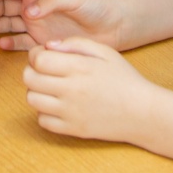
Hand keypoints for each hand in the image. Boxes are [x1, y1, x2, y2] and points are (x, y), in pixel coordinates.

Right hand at [0, 0, 126, 51]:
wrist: (115, 27)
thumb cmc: (97, 5)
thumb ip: (50, 1)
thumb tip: (28, 11)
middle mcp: (35, 8)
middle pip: (6, 6)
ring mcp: (38, 26)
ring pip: (10, 24)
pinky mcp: (43, 43)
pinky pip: (22, 43)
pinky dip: (10, 43)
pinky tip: (2, 43)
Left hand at [23, 38, 155, 141]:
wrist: (143, 112)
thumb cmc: (125, 78)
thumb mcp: (105, 51)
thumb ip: (75, 43)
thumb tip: (49, 45)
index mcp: (79, 67)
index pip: (37, 59)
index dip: (35, 54)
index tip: (44, 56)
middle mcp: (71, 90)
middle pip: (29, 78)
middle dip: (33, 71)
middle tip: (45, 71)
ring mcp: (70, 112)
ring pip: (32, 100)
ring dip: (37, 91)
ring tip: (51, 88)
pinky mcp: (73, 129)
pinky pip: (42, 121)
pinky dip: (45, 112)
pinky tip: (58, 105)